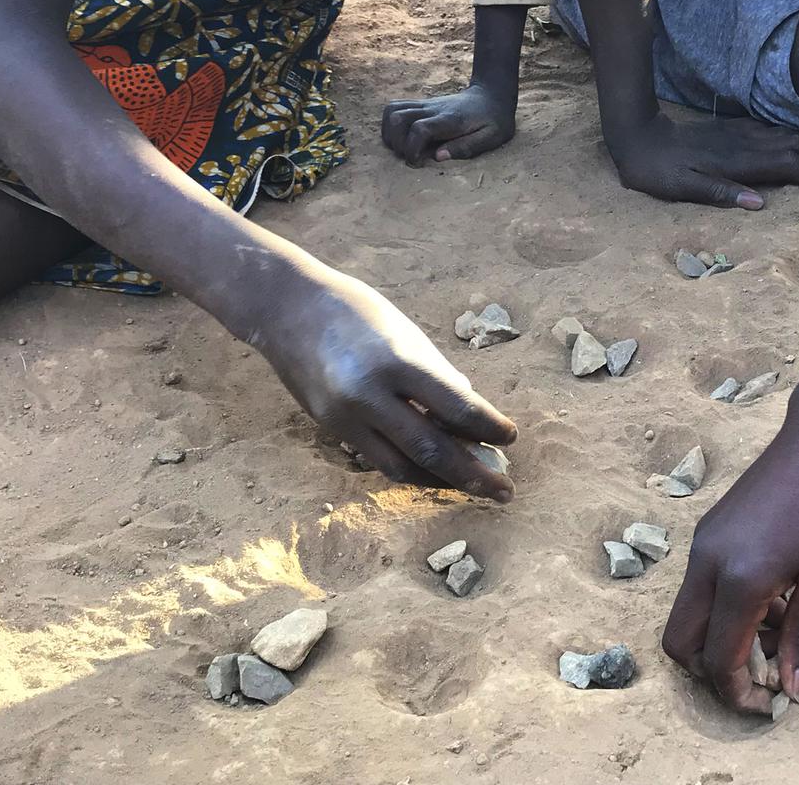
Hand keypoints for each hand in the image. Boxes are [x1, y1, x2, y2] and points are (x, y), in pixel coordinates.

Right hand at [256, 267, 517, 498]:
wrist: (287, 307)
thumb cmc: (357, 310)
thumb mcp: (405, 332)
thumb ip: (437, 374)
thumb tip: (469, 410)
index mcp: (398, 362)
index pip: (456, 407)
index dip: (489, 428)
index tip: (511, 438)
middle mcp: (370, 395)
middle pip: (431, 449)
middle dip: (473, 474)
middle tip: (505, 492)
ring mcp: (346, 416)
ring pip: (401, 467)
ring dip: (441, 481)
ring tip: (472, 487)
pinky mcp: (330, 427)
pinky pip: (377, 459)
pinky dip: (409, 469)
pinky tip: (432, 472)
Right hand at [381, 84, 516, 166]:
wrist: (491, 95)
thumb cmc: (494, 120)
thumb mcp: (492, 137)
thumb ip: (466, 147)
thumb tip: (438, 157)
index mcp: (451, 120)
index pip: (420, 129)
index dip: (412, 148)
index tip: (417, 162)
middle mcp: (433, 109)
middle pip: (398, 118)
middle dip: (396, 143)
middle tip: (409, 156)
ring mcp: (425, 105)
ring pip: (392, 111)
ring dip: (390, 133)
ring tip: (403, 148)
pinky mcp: (420, 104)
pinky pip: (394, 108)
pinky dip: (390, 124)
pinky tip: (401, 137)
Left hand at [607, 113, 798, 208]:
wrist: (639, 136)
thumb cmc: (658, 171)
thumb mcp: (683, 187)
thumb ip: (720, 193)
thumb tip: (759, 204)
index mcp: (737, 162)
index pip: (787, 165)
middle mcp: (744, 144)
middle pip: (796, 149)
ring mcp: (741, 134)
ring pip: (789, 138)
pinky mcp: (734, 130)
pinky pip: (774, 132)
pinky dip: (797, 139)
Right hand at [663, 426, 798, 713]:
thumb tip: (793, 690)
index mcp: (740, 578)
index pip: (718, 659)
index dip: (738, 693)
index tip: (768, 706)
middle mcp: (708, 562)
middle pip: (680, 643)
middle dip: (712, 673)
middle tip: (760, 679)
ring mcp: (703, 543)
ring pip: (686, 615)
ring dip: (719, 639)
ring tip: (777, 633)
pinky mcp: (709, 530)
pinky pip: (699, 586)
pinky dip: (722, 610)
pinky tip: (772, 598)